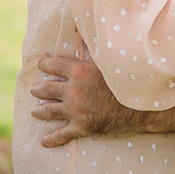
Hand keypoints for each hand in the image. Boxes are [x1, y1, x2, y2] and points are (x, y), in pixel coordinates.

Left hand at [30, 55, 148, 146]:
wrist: (140, 106)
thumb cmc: (125, 80)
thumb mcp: (108, 62)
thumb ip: (93, 53)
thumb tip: (84, 32)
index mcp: (78, 72)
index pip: (54, 65)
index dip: (45, 64)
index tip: (41, 64)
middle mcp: (73, 91)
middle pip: (47, 89)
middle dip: (38, 89)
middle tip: (34, 90)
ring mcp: (75, 110)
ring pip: (50, 111)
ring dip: (40, 111)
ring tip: (35, 111)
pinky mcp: (81, 127)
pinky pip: (61, 134)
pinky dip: (51, 139)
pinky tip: (43, 141)